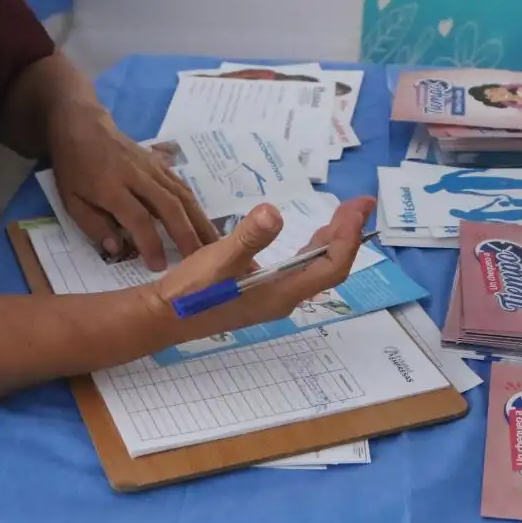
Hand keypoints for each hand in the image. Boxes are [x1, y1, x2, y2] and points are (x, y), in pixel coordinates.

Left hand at [47, 102, 217, 268]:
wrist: (84, 127)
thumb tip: (117, 249)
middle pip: (169, 206)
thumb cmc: (74, 168)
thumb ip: (94, 226)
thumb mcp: (71, 201)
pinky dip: (196, 206)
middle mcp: (138, 177)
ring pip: (182, 195)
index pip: (138, 218)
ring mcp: (153, 169)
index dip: (150, 243)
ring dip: (199, 221)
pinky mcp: (160, 164)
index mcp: (111, 188)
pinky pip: (183, 186)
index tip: (159, 266)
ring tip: (213, 245)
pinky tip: (205, 222)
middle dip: (186, 235)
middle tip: (199, 260)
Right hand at [150, 198, 371, 336]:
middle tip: (357, 204)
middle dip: (346, 235)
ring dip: (331, 243)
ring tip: (341, 216)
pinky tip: (306, 238)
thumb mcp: (218, 260)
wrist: (163, 318)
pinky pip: (299, 271)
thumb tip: (274, 212)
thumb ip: (248, 237)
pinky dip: (310, 250)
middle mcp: (285, 298)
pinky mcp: (261, 295)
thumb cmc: (192, 293)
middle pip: (329, 267)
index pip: (331, 265)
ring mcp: (273, 298)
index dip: (349, 236)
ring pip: (314, 270)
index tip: (359, 206)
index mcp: (282, 292)